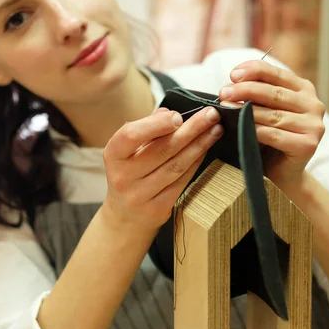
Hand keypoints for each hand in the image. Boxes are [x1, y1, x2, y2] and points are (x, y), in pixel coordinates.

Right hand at [101, 106, 222, 233]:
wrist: (124, 216)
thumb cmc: (128, 174)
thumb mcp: (128, 150)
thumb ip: (146, 129)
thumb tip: (168, 112)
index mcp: (113, 155)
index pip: (131, 135)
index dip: (156, 124)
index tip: (179, 115)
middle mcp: (123, 176)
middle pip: (162, 149)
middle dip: (191, 129)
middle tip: (211, 115)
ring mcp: (140, 195)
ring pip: (176, 165)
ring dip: (200, 145)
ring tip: (215, 130)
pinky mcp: (158, 208)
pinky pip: (182, 181)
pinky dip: (196, 162)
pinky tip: (205, 150)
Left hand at [218, 59, 324, 188]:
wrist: (282, 173)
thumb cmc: (269, 138)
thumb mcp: (265, 110)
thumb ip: (257, 94)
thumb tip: (232, 82)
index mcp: (304, 89)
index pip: (277, 73)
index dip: (254, 70)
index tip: (232, 74)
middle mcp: (313, 104)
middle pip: (274, 93)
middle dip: (245, 90)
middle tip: (223, 92)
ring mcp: (314, 125)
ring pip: (273, 115)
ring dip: (246, 111)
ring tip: (226, 108)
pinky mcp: (308, 145)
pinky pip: (275, 135)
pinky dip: (255, 131)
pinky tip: (241, 128)